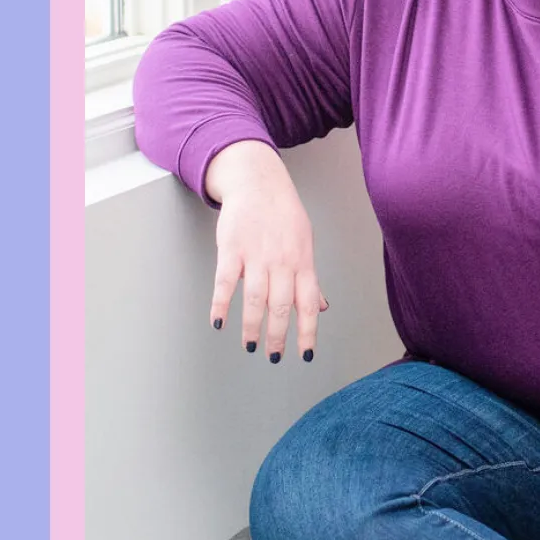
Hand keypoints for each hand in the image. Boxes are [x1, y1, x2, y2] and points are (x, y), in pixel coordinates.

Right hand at [207, 141, 328, 362]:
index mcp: (302, 262)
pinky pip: (225, 281)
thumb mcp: (304, 243)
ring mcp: (257, 254)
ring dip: (252, 325)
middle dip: (278, 336)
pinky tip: (218, 322)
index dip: (308, 330)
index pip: (309, 303)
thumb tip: (321, 307)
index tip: (306, 354)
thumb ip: (309, 278)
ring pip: (255, 298)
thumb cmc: (284, 216)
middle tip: (273, 356)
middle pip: (281, 306)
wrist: (259, 183)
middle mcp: (282, 261)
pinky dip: (221, 304)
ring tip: (250, 345)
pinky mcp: (232, 248)